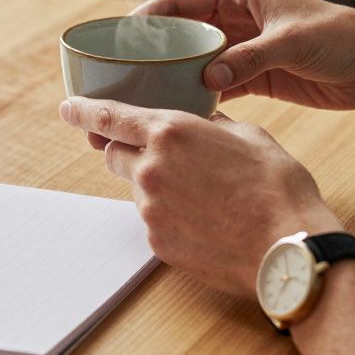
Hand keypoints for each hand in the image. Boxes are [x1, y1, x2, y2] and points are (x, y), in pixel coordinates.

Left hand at [59, 96, 342, 296]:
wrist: (287, 246)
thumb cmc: (276, 185)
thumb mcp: (247, 135)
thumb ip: (208, 125)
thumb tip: (197, 122)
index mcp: (170, 133)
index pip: (109, 117)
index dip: (83, 111)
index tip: (67, 108)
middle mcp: (151, 169)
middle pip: (115, 154)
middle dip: (128, 150)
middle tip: (162, 156)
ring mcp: (150, 210)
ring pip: (137, 189)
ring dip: (156, 184)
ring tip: (203, 194)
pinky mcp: (157, 242)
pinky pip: (154, 221)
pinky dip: (170, 216)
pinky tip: (206, 220)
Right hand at [135, 0, 354, 110]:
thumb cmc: (340, 38)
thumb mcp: (290, 43)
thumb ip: (247, 59)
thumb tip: (208, 80)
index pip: (182, 0)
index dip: (151, 15)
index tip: (123, 36)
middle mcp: (237, 17)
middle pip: (183, 30)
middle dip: (156, 48)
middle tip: (127, 71)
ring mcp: (245, 47)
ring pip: (197, 59)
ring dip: (176, 74)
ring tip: (146, 95)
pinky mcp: (255, 75)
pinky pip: (217, 84)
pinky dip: (201, 95)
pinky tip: (183, 111)